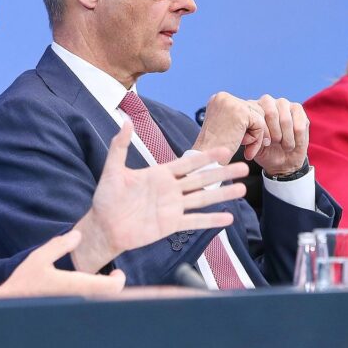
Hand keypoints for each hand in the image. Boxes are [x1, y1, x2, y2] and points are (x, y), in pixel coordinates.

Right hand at [0, 230, 126, 298]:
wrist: (7, 306)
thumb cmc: (24, 281)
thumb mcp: (39, 258)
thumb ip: (60, 245)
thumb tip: (79, 235)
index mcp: (75, 287)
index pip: (110, 288)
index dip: (118, 280)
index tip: (116, 272)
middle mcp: (77, 301)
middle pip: (108, 298)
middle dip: (111, 287)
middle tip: (109, 275)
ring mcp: (72, 308)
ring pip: (98, 303)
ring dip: (102, 293)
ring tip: (97, 280)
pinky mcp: (66, 312)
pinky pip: (87, 306)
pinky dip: (91, 299)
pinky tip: (81, 290)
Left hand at [71, 120, 249, 272]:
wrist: (104, 227)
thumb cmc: (106, 198)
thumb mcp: (112, 170)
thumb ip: (120, 147)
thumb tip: (124, 120)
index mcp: (160, 174)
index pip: (188, 163)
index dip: (206, 157)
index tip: (224, 150)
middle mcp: (171, 190)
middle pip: (202, 179)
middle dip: (223, 173)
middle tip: (244, 168)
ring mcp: (173, 208)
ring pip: (203, 199)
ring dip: (223, 195)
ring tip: (242, 189)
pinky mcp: (171, 225)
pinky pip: (194, 222)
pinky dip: (211, 220)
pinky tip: (228, 218)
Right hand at [192, 92, 267, 162]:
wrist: (207, 161)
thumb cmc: (216, 149)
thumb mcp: (226, 127)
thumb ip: (239, 116)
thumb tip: (261, 110)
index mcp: (219, 99)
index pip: (246, 106)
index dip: (250, 125)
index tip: (245, 141)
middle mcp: (223, 97)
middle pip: (255, 109)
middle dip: (256, 129)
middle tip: (249, 147)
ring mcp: (231, 103)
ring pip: (260, 116)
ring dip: (257, 135)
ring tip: (246, 148)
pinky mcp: (240, 113)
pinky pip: (260, 124)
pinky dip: (257, 139)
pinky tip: (247, 150)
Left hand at [250, 94, 308, 176]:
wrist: (283, 159)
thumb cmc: (265, 151)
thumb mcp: (253, 146)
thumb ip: (250, 138)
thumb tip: (249, 136)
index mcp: (252, 109)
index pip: (258, 114)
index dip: (263, 133)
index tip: (265, 144)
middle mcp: (267, 101)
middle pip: (272, 114)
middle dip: (275, 135)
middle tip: (275, 143)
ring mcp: (283, 103)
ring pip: (286, 121)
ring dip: (286, 139)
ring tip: (285, 146)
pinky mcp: (298, 109)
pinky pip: (299, 126)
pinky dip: (297, 140)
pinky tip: (294, 143)